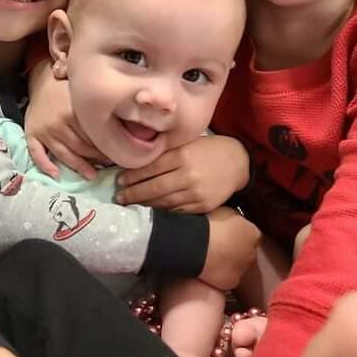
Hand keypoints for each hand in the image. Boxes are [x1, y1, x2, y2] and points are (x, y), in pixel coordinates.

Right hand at [25, 59, 108, 178]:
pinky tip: (56, 174)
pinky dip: (45, 165)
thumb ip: (99, 112)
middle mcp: (58, 123)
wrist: (42, 79)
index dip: (106, 148)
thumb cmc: (69, 88)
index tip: (117, 155)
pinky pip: (37, 153)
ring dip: (79, 166)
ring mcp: (44, 130)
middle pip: (81, 148)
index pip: (93, 137)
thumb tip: (125, 129)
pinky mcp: (32, 134)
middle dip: (96, 159)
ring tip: (92, 175)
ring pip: (64, 154)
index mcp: (74, 112)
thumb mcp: (85, 95)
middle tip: (108, 165)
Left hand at [116, 136, 249, 212]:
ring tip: (130, 204)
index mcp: (182, 156)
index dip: (132, 176)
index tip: (119, 180)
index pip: (150, 168)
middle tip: (118, 197)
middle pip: (153, 187)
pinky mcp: (201, 206)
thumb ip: (167, 152)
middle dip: (133, 193)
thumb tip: (138, 162)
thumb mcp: (188, 144)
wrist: (238, 163)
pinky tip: (150, 211)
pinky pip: (176, 211)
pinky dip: (161, 212)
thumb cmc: (208, 150)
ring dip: (144, 204)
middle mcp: (187, 175)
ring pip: (163, 202)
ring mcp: (195, 192)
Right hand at [201, 207, 259, 291]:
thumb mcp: (228, 212)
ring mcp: (243, 269)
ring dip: (229, 263)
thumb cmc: (210, 223)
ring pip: (238, 267)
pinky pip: (227, 278)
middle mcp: (252, 253)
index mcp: (253, 234)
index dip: (240, 235)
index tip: (228, 234)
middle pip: (247, 252)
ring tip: (212, 258)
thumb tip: (236, 223)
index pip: (252, 236)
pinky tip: (209, 270)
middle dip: (236, 250)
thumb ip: (237, 220)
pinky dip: (220, 275)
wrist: (197, 244)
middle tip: (220, 247)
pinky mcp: (231, 282)